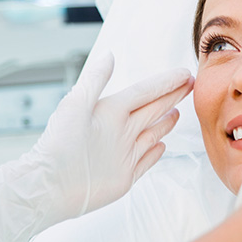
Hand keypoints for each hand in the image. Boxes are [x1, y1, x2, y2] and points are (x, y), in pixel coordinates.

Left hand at [0, 53, 193, 241]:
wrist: (51, 185)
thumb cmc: (59, 144)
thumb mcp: (76, 104)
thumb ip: (95, 80)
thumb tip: (109, 56)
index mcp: (110, 112)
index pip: (144, 93)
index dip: (165, 83)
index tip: (184, 74)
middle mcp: (119, 131)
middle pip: (152, 109)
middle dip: (171, 97)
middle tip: (190, 85)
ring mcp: (124, 154)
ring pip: (151, 133)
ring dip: (165, 122)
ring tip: (178, 112)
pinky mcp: (125, 175)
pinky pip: (145, 161)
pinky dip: (155, 153)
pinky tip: (162, 145)